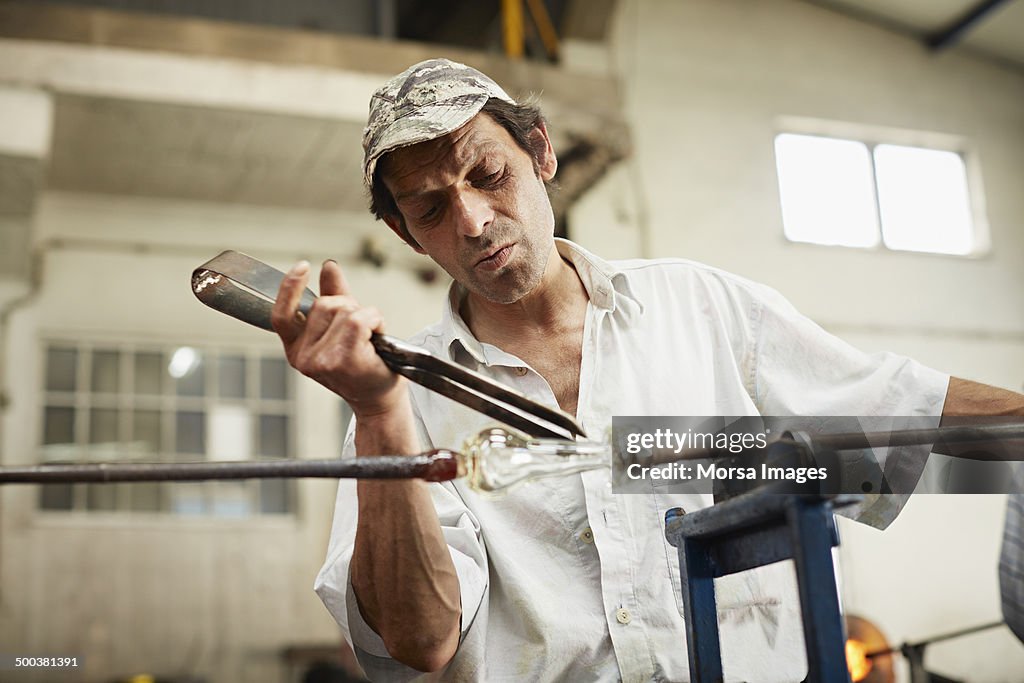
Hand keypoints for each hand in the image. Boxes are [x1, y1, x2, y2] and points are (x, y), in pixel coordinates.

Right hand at [271, 259, 405, 417]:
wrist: (380, 398)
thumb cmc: (363, 365)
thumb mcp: (342, 328)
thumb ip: (334, 296)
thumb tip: (328, 266)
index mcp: (295, 349)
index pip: (281, 315)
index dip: (288, 289)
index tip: (303, 266)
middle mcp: (302, 357)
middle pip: (324, 305)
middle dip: (349, 307)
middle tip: (362, 331)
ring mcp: (320, 360)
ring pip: (343, 311)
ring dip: (365, 316)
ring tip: (369, 338)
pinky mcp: (341, 360)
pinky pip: (358, 320)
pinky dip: (374, 320)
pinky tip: (377, 336)